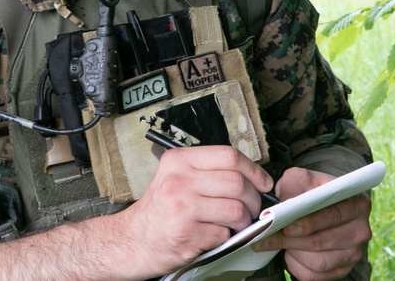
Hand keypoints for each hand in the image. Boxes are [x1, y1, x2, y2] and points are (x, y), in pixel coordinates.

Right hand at [116, 145, 273, 277]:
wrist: (132, 239)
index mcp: (178, 161)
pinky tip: (215, 234)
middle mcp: (179, 181)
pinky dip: (226, 237)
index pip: (228, 155)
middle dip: (254, 198)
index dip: (253, 169)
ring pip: (236, 209)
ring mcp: (182, 207)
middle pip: (237, 182)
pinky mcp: (186, 234)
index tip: (262, 181)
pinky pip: (224, 233)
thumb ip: (206, 171)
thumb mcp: (175, 177)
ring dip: (244, 221)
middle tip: (252, 207)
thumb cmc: (159, 210)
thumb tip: (249, 175)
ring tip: (235, 224)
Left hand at [251, 167, 371, 280]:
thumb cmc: (310, 190)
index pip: (332, 215)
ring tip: (278, 241)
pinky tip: (289, 252)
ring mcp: (353, 253)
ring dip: (293, 253)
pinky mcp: (342, 269)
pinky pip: (315, 275)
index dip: (309, 223)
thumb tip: (281, 207)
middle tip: (268, 236)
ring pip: (318, 262)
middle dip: (292, 240)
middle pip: (323, 241)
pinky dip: (296, 266)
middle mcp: (360, 230)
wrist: (319, 204)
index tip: (287, 226)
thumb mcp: (301, 179)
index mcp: (356, 204)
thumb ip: (293, 188)